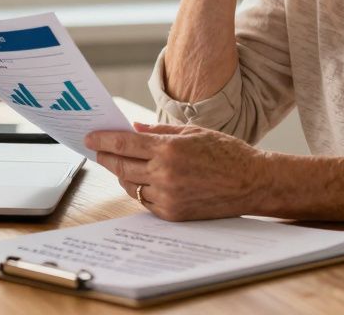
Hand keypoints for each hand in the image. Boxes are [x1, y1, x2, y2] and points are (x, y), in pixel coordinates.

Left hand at [85, 122, 270, 220]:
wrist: (252, 184)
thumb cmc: (227, 154)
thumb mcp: (194, 133)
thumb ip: (160, 132)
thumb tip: (134, 129)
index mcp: (169, 150)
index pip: (124, 144)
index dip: (103, 140)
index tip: (90, 137)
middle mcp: (165, 174)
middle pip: (121, 166)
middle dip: (105, 157)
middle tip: (97, 151)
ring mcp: (168, 197)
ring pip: (130, 185)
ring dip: (122, 174)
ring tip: (119, 164)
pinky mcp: (173, 214)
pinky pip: (144, 201)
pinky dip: (139, 190)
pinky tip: (141, 181)